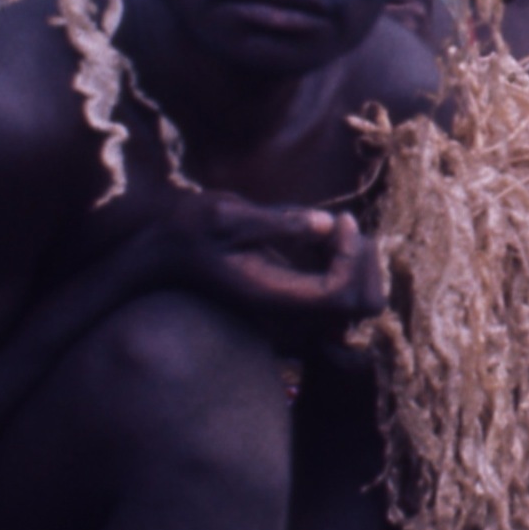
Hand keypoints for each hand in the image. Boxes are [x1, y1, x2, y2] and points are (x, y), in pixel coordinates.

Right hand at [160, 191, 385, 317]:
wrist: (163, 257)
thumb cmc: (190, 231)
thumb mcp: (229, 216)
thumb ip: (280, 222)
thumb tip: (327, 223)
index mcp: (274, 297)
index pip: (341, 295)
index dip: (353, 257)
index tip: (340, 219)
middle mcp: (289, 313)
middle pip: (363, 306)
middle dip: (365, 262)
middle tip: (343, 224)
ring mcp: (294, 309)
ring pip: (358, 300)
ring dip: (359, 260)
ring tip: (335, 225)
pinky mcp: (296, 297)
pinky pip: (342, 289)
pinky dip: (346, 260)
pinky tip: (326, 233)